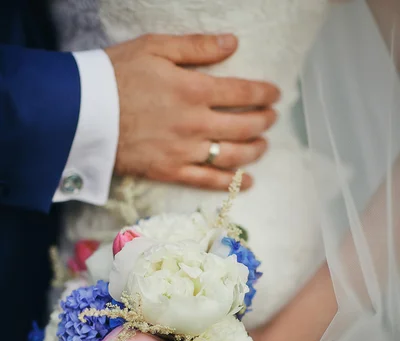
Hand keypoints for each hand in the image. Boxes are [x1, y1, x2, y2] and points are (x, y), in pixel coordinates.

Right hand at [105, 34, 279, 190]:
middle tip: (272, 119)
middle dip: (264, 121)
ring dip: (254, 151)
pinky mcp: (171, 171)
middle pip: (243, 125)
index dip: (263, 93)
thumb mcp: (155, 47)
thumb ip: (196, 46)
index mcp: (194, 89)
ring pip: (231, 155)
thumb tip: (232, 43)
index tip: (275, 94)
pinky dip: (230, 182)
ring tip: (263, 146)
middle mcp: (195, 123)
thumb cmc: (116, 75)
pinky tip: (248, 182)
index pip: (242, 92)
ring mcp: (184, 150)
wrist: (82, 113)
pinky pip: (207, 180)